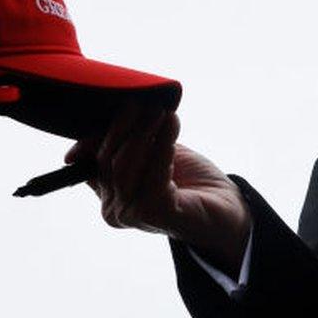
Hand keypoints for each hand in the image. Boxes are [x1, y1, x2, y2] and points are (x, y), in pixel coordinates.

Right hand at [66, 104, 251, 275]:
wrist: (226, 209)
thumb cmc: (189, 180)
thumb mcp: (154, 154)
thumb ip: (130, 141)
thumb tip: (108, 117)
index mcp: (109, 194)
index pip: (91, 160)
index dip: (100, 132)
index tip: (120, 105)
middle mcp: (114, 209)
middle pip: (107, 160)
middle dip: (125, 127)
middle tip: (144, 103)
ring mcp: (132, 214)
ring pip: (125, 166)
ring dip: (145, 133)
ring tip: (163, 112)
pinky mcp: (155, 214)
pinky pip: (154, 174)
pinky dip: (162, 147)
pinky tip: (172, 127)